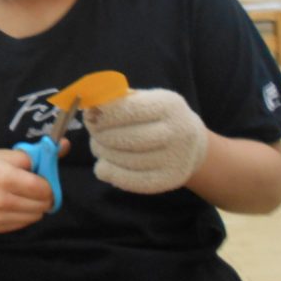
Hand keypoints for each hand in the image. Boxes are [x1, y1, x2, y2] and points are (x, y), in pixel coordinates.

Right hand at [0, 148, 57, 232]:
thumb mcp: (10, 154)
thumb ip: (39, 153)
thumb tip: (66, 145)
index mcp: (4, 177)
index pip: (43, 189)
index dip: (47, 183)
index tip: (40, 178)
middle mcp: (0, 200)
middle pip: (42, 205)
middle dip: (44, 195)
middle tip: (33, 186)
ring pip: (36, 216)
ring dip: (35, 206)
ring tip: (22, 194)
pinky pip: (25, 223)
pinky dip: (25, 213)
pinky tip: (13, 203)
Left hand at [84, 89, 207, 193]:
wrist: (191, 143)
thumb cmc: (158, 117)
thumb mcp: (145, 99)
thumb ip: (118, 101)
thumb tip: (90, 108)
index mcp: (170, 105)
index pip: (131, 110)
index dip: (106, 114)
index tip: (89, 114)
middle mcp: (178, 131)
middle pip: (129, 138)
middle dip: (102, 135)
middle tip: (92, 133)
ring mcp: (177, 158)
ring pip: (128, 160)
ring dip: (105, 154)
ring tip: (98, 147)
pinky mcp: (170, 179)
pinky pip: (134, 181)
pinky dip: (112, 174)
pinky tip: (102, 168)